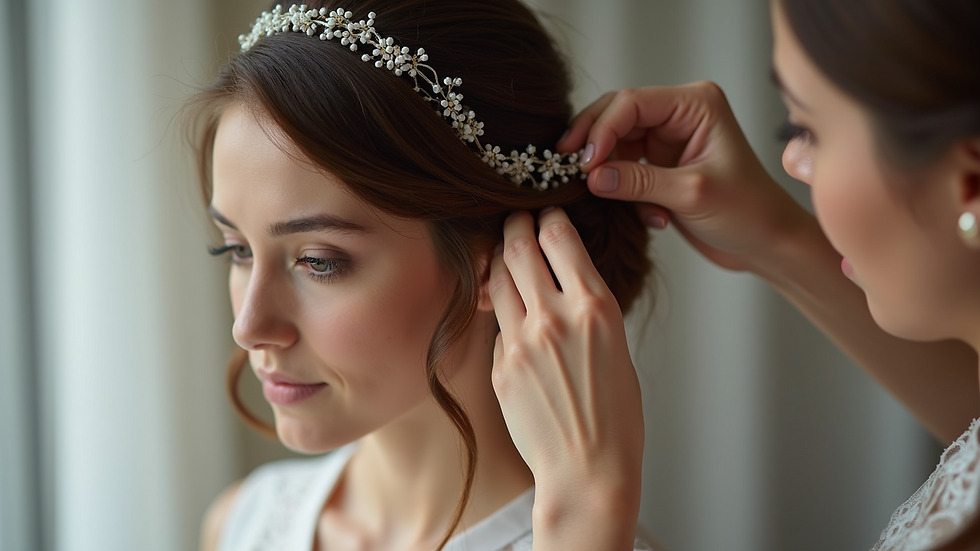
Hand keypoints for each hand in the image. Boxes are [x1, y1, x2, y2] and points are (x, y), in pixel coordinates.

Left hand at [489, 208, 642, 525]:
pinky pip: (498, 326)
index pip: (559, 237)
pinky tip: (514, 318)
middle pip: (518, 248)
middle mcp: (554, 317)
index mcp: (595, 307)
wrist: (589, 470)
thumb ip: (586, 307)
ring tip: (504, 255)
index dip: (548, 216)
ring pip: (498, 280)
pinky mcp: (500, 366)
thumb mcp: (616, 345)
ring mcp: (521, 342)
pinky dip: (504, 315)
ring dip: (499, 261)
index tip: (545, 212)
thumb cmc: (616, 413)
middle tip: (514, 219)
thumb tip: (561, 278)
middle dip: (514, 225)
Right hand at [560, 82, 812, 274]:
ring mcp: (668, 139)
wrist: (766, 244)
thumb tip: (591, 177)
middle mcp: (679, 114)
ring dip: (609, 174)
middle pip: (616, 116)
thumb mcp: (692, 195)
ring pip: (614, 144)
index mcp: (696, 104)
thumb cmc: (748, 213)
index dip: (601, 129)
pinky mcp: (660, 166)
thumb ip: (640, 182)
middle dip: (593, 144)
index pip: (632, 102)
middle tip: (568, 170)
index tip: (583, 163)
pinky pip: (623, 170)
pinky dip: (625, 193)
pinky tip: (651, 218)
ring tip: (609, 199)